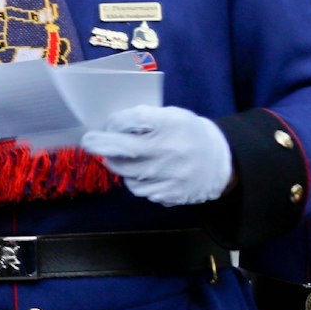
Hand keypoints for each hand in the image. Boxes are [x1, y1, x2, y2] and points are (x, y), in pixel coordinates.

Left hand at [82, 105, 231, 205]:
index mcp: (171, 124)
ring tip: (122, 157)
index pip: (132, 119)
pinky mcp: (168, 194)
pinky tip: (141, 172)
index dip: (114, 122)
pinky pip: (138, 189)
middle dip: (99, 144)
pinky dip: (134, 180)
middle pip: (122, 149)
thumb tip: (109, 126)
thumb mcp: (172, 116)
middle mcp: (169, 150)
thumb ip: (145, 118)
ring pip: (125, 172)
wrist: (221, 163)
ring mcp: (168, 175)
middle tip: (89, 142)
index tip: (108, 124)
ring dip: (117, 164)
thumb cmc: (188, 134)